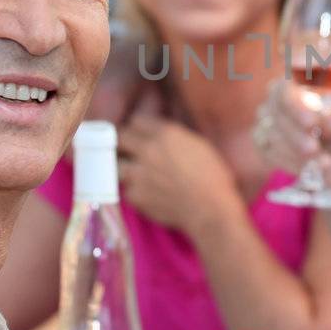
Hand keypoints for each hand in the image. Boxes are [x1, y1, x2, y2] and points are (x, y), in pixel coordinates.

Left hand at [117, 113, 239, 235]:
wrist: (210, 208)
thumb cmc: (212, 177)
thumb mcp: (198, 145)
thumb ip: (175, 137)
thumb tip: (161, 137)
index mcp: (166, 134)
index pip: (137, 121)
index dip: (139, 129)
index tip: (139, 134)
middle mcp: (148, 150)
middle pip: (120, 138)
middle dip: (124, 143)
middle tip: (128, 150)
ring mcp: (138, 174)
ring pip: (118, 166)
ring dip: (126, 168)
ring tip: (137, 175)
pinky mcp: (135, 196)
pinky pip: (128, 190)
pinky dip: (136, 192)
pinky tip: (149, 194)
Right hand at [253, 79, 330, 199]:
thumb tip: (325, 116)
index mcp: (303, 83)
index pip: (287, 86)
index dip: (295, 104)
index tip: (312, 122)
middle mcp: (282, 98)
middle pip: (275, 109)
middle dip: (296, 133)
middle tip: (315, 149)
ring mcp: (271, 121)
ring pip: (271, 133)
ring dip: (297, 152)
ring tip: (326, 163)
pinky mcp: (266, 145)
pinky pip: (268, 151)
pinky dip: (291, 163)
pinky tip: (312, 169)